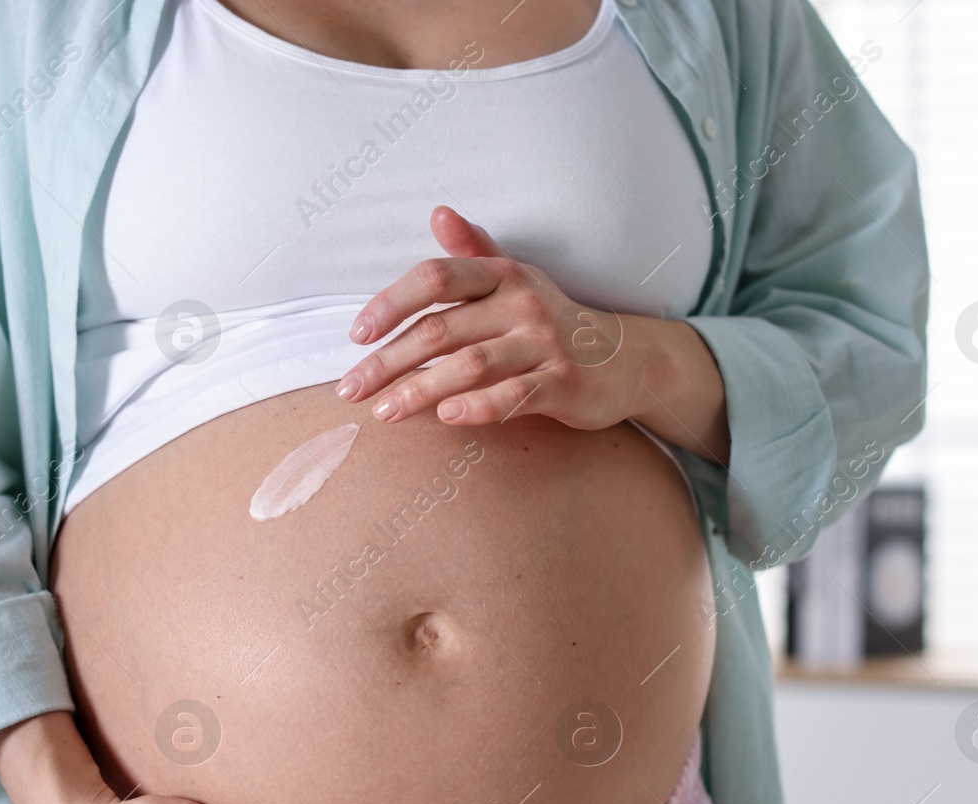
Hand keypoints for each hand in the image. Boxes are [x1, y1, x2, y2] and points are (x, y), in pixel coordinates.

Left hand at [335, 205, 636, 430]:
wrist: (626, 359)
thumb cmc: (552, 320)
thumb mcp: (516, 279)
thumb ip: (474, 251)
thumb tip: (439, 212)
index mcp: (503, 275)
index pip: (436, 278)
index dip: (391, 303)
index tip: (357, 335)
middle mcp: (522, 304)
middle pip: (441, 329)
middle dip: (389, 361)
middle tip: (350, 389)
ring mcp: (545, 344)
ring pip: (470, 364)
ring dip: (420, 390)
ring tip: (384, 412)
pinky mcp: (563, 384)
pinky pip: (516, 394)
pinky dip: (480, 406)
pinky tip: (448, 416)